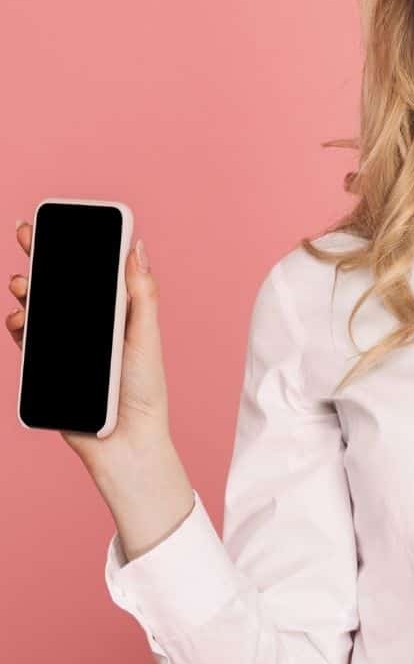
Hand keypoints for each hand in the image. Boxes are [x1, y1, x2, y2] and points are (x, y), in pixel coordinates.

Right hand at [8, 220, 172, 476]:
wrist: (125, 442)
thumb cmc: (143, 390)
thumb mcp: (145, 336)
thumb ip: (140, 294)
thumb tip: (136, 248)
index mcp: (118, 313)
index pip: (94, 272)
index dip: (77, 247)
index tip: (60, 221)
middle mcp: (91, 326)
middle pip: (61, 284)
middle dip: (40, 257)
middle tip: (26, 233)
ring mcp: (67, 346)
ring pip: (40, 309)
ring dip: (27, 291)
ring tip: (23, 283)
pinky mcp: (48, 368)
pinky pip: (27, 341)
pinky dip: (19, 326)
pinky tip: (19, 317)